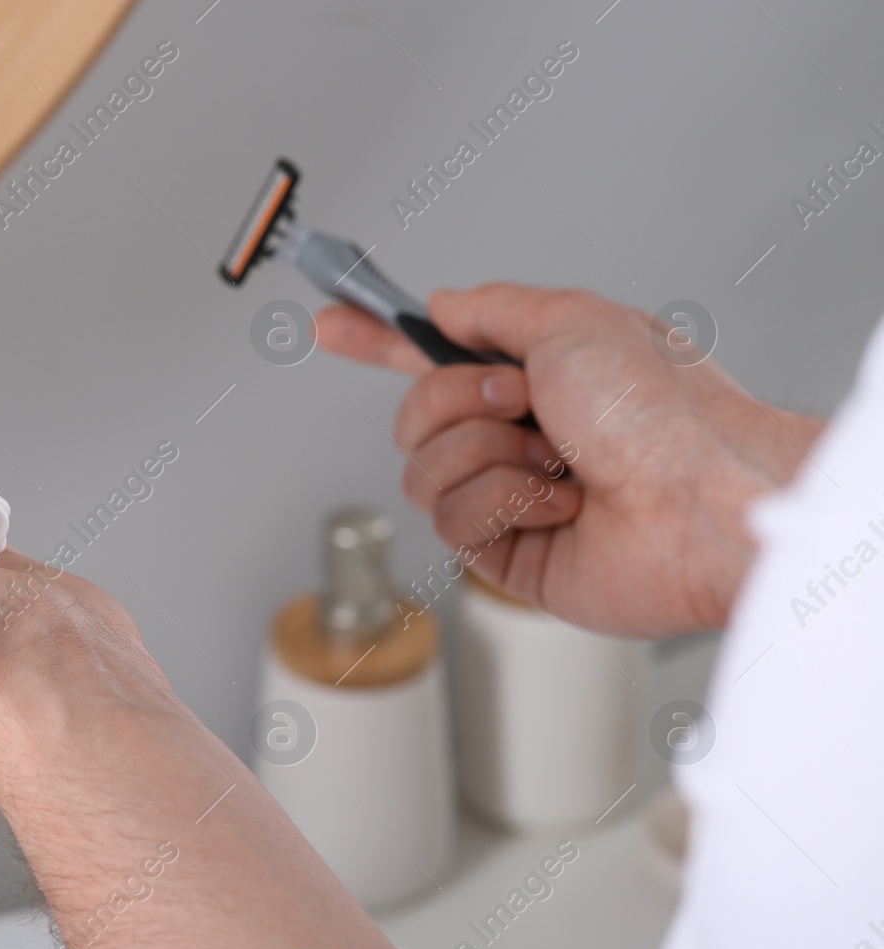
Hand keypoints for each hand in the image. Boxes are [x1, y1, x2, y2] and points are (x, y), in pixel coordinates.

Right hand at [317, 285, 822, 636]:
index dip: (377, 342)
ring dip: (485, 454)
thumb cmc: (663, 410)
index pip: (434, 358)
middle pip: (413, 416)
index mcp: (538, 376)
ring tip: (553, 459)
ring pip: (423, 471)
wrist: (704, 500)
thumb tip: (444, 307)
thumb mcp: (571, 319)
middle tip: (521, 399)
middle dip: (455, 401)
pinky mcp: (510, 554)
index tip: (331, 323)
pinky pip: (453, 520)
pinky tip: (563, 506)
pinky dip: (506, 502)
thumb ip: (493, 309)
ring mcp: (512, 497)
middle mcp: (520, 436)